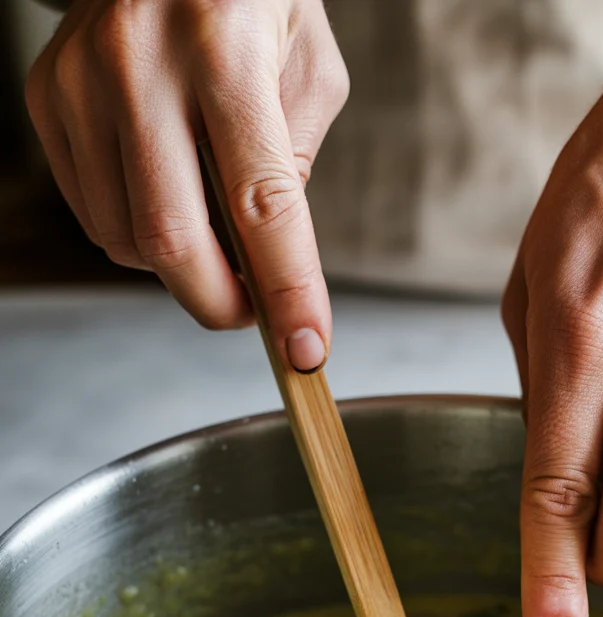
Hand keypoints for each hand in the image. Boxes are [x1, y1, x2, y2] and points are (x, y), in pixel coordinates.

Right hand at [26, 0, 348, 370]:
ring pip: (127, 240)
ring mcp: (81, 81)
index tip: (306, 350)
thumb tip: (271, 263)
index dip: (286, 290)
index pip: (261, 204)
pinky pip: (95, 213)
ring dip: (182, 265)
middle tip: (253, 313)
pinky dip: (140, 234)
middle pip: (173, 242)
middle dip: (220, 305)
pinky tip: (169, 194)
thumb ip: (295, 167)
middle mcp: (140, 64)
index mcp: (225, 51)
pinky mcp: (48, 97)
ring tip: (215, 229)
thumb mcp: (309, 69)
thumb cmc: (254, 0)